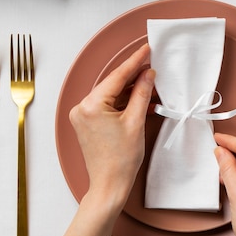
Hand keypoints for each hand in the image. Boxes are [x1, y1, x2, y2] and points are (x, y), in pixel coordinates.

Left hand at [69, 43, 154, 208]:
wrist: (110, 185)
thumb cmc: (120, 160)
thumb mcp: (136, 122)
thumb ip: (142, 93)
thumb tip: (148, 75)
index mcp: (91, 105)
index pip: (117, 77)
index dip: (134, 62)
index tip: (146, 50)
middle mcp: (82, 108)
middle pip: (113, 84)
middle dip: (134, 77)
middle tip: (153, 67)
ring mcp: (83, 116)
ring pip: (111, 95)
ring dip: (130, 91)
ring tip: (151, 87)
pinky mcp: (87, 123)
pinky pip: (107, 106)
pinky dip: (123, 103)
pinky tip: (140, 100)